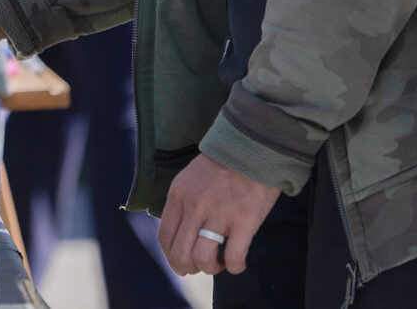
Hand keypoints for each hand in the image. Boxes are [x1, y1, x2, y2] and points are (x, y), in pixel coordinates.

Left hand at [157, 154, 278, 275]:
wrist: (252, 149)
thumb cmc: (222, 167)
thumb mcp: (189, 180)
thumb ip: (182, 205)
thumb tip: (181, 236)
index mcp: (178, 196)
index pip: (164, 237)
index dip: (172, 257)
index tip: (182, 263)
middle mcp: (194, 207)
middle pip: (180, 253)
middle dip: (189, 267)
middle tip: (202, 265)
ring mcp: (218, 214)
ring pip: (202, 259)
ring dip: (210, 268)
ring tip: (219, 262)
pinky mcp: (244, 221)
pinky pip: (233, 258)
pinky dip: (234, 267)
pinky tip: (237, 263)